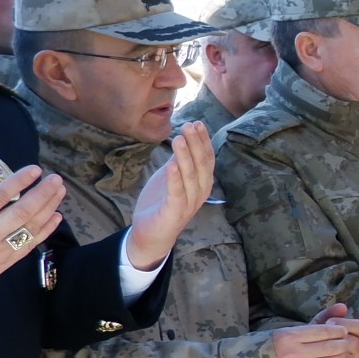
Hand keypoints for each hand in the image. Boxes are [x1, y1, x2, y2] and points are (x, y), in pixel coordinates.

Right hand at [0, 162, 70, 321]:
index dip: (18, 182)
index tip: (34, 169)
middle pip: (20, 214)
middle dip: (42, 194)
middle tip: (55, 179)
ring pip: (28, 231)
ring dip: (48, 209)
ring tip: (60, 192)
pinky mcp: (0, 267)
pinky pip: (28, 248)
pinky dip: (44, 231)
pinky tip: (55, 216)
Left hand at [123, 121, 214, 271]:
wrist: (151, 234)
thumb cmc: (162, 203)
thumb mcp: (171, 178)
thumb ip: (179, 162)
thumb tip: (182, 140)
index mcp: (202, 183)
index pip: (207, 158)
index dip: (203, 141)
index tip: (197, 123)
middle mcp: (200, 193)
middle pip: (202, 165)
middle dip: (196, 144)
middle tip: (189, 125)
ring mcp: (189, 204)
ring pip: (191, 177)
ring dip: (185, 157)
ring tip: (179, 138)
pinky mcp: (175, 213)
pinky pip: (177, 194)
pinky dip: (175, 179)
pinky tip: (172, 165)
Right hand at [269, 303, 358, 357]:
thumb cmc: (271, 344)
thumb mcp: (289, 329)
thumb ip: (318, 319)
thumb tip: (344, 306)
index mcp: (289, 336)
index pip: (323, 331)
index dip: (338, 330)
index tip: (343, 330)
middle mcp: (293, 353)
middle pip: (329, 348)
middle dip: (343, 344)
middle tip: (346, 342)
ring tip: (341, 354)